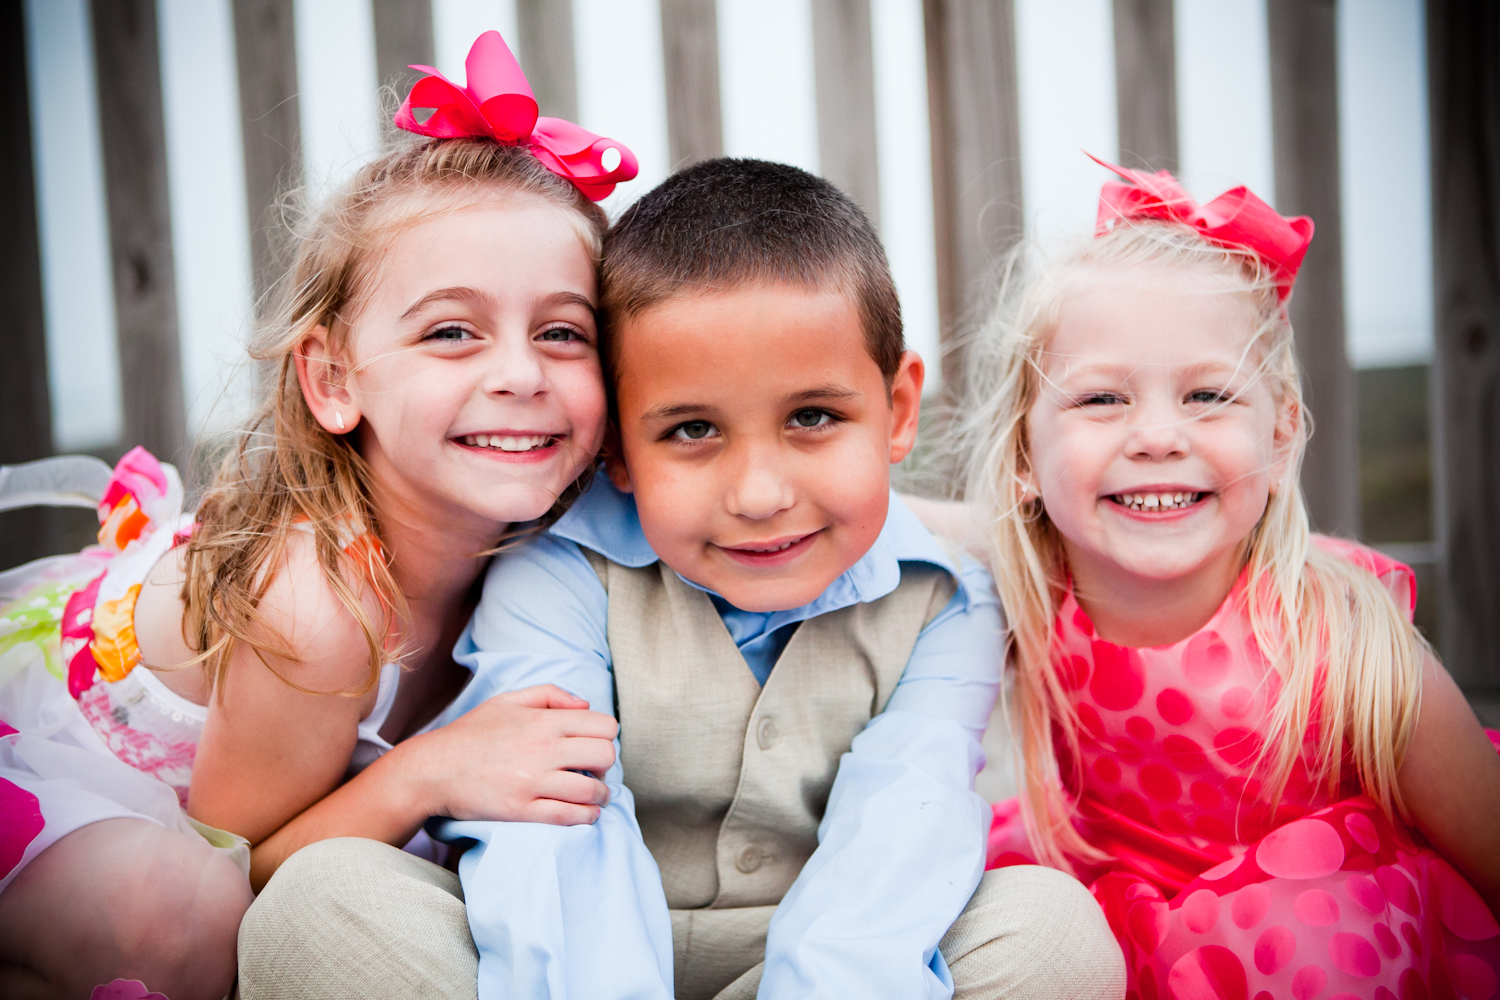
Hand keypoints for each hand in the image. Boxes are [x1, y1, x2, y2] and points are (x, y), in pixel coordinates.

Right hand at [397, 684, 618, 825]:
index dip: (606, 737)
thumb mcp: (508, 700)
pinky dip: (585, 817)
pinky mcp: (521, 810)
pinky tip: (585, 813)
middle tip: (594, 771)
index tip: (594, 746)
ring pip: (591, 791)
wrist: (433, 769)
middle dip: (605, 765)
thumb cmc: (471, 733)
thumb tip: (586, 704)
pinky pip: (569, 816)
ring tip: (594, 797)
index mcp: (543, 721)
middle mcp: (543, 749)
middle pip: (605, 756)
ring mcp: (533, 781)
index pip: (604, 726)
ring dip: (600, 796)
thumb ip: (550, 694)